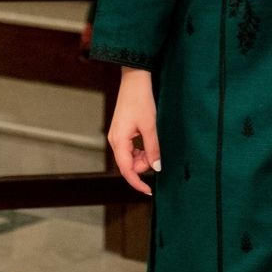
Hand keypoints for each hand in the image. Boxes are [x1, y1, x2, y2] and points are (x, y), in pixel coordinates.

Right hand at [107, 68, 161, 195]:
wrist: (134, 81)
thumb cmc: (141, 100)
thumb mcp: (150, 126)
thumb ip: (153, 149)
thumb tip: (156, 168)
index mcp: (119, 142)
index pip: (126, 170)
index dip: (137, 183)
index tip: (149, 191)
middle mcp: (115, 141)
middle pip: (128, 164)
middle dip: (143, 164)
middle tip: (157, 153)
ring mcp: (117, 137)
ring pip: (130, 157)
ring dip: (143, 156)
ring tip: (154, 143)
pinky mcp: (121, 132)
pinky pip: (130, 148)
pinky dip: (140, 149)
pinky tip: (148, 141)